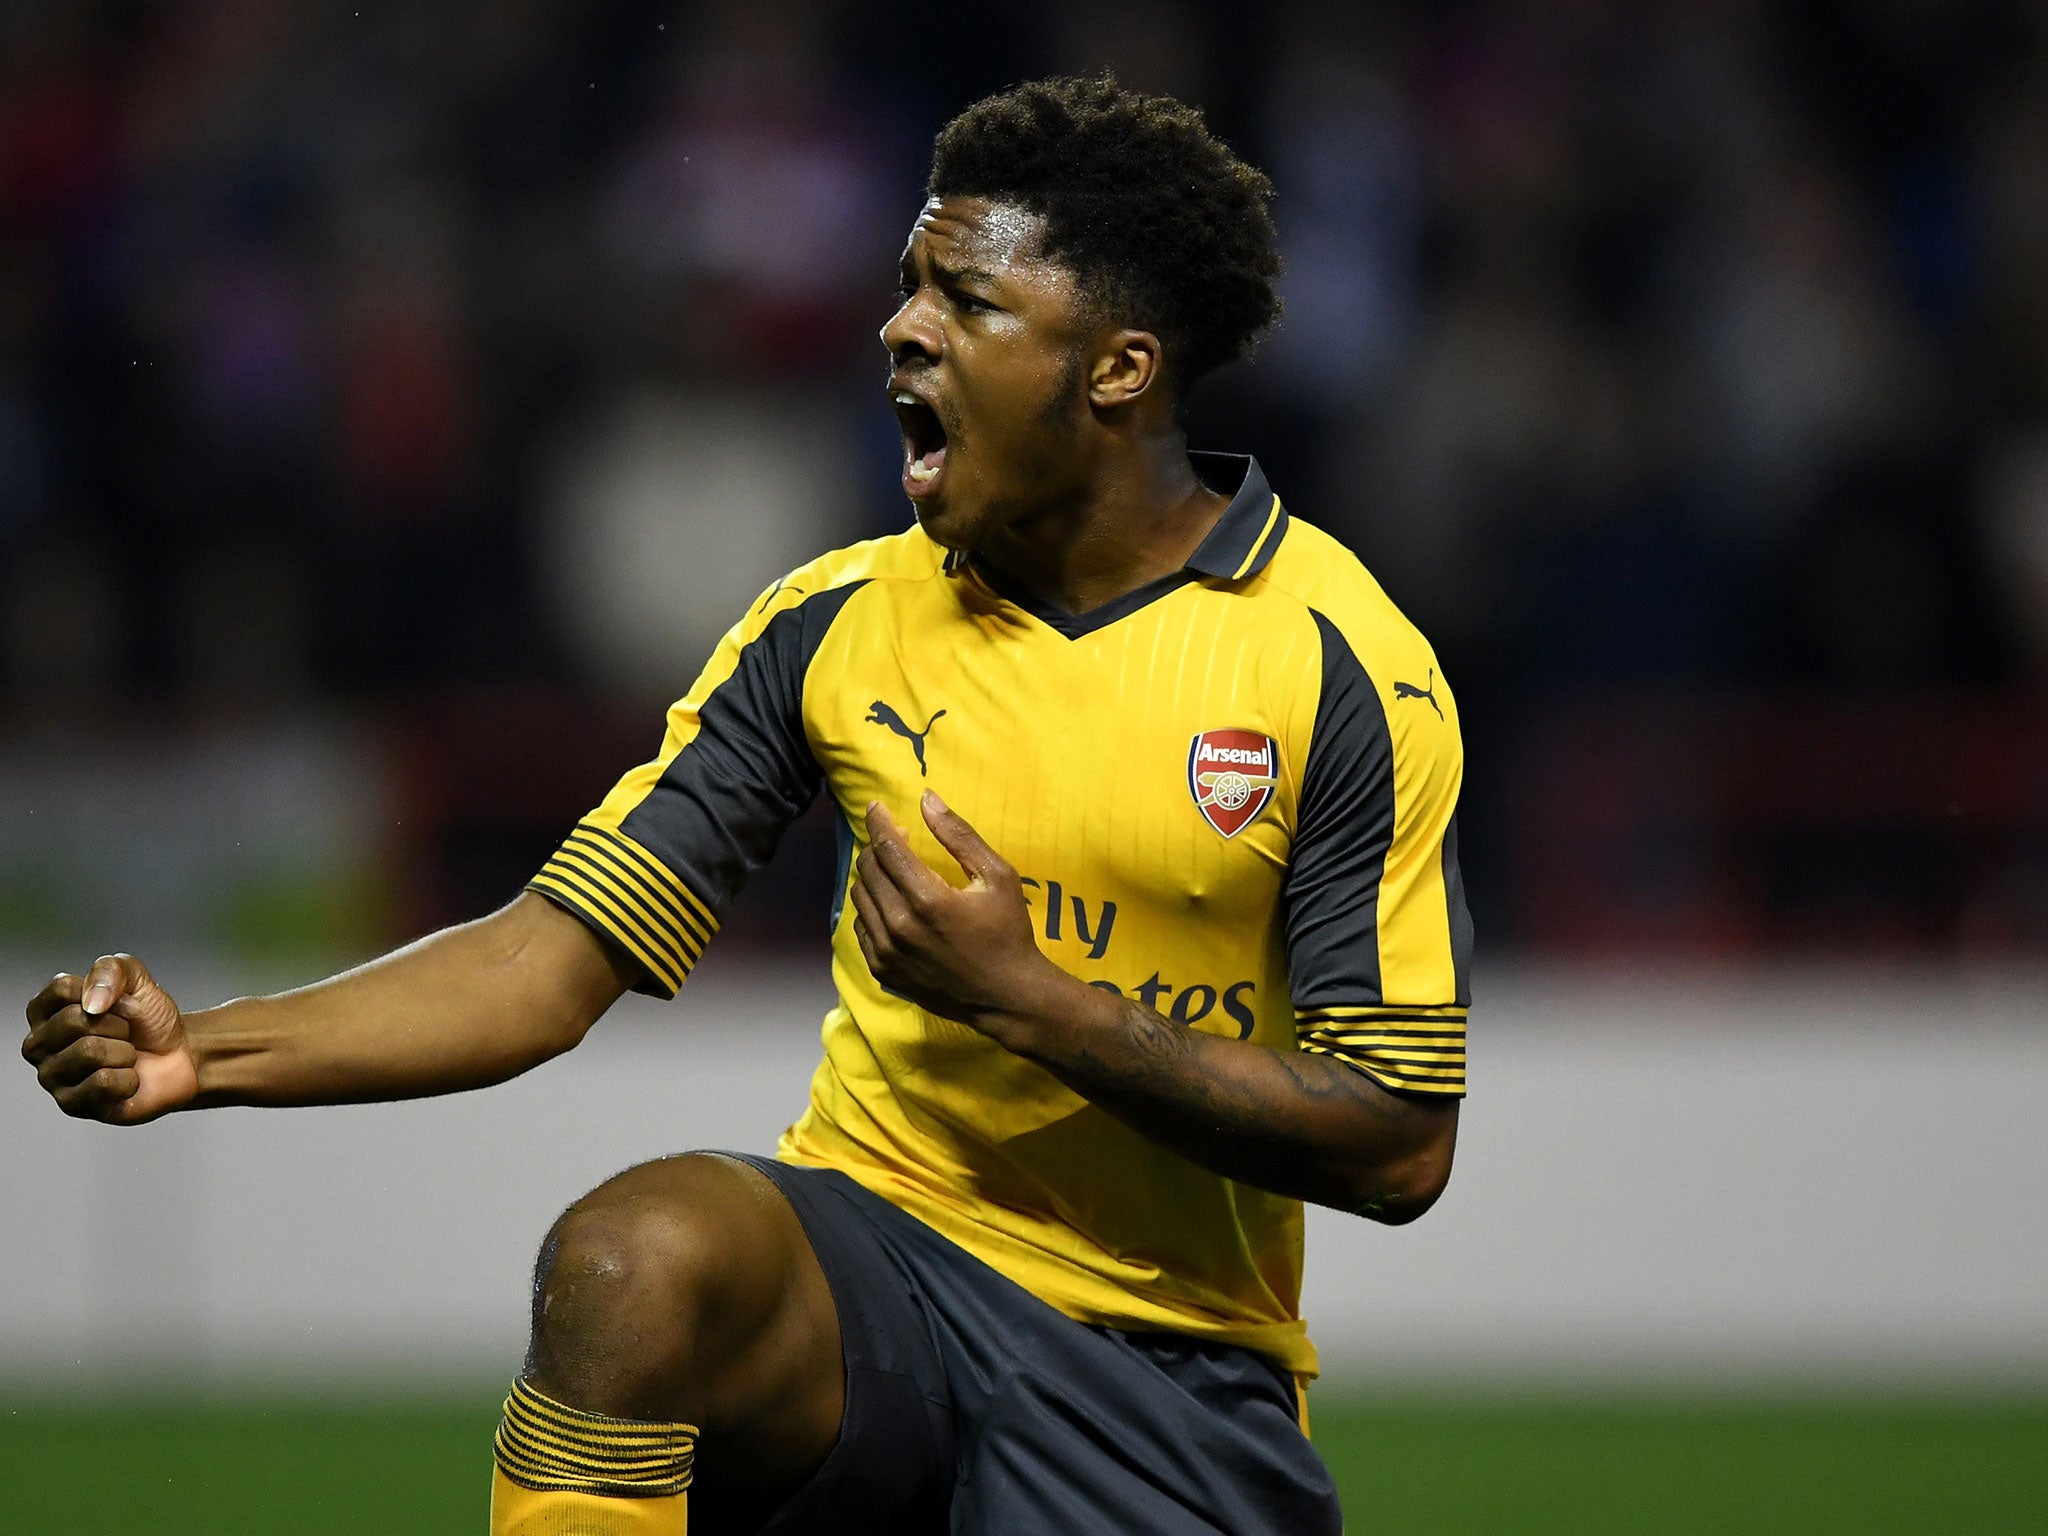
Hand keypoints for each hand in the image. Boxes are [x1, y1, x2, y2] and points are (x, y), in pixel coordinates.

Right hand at [22, 954, 197, 1123]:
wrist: (180, 1055)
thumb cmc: (149, 1019)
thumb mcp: (136, 979)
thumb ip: (110, 970)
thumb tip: (91, 1002)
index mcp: (44, 1011)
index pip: (61, 989)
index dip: (103, 993)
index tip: (115, 1004)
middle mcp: (39, 1045)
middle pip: (74, 1021)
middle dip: (116, 1024)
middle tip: (125, 1034)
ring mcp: (52, 1077)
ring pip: (89, 1052)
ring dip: (124, 1052)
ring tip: (125, 1056)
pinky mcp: (72, 1105)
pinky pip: (103, 1083)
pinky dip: (128, 1078)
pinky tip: (127, 1079)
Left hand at [850, 792, 1070, 1043]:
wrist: (1006, 997)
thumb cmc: (1008, 933)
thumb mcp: (998, 877)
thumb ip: (959, 835)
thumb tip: (926, 798)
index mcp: (927, 899)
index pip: (887, 847)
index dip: (879, 821)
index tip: (876, 807)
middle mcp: (898, 925)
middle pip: (868, 869)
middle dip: (879, 846)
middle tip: (900, 840)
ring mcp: (886, 952)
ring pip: (860, 897)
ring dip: (873, 876)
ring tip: (897, 872)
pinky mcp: (882, 971)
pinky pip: (861, 927)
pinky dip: (872, 909)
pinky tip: (895, 906)